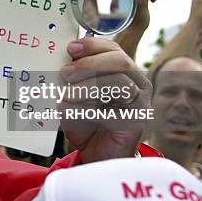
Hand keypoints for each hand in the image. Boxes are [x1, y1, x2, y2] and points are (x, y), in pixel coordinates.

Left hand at [60, 38, 151, 163]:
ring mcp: (140, 101)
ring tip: (68, 95)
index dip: (92, 45)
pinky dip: (94, 109)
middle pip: (120, 60)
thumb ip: (72, 79)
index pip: (112, 48)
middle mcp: (136, 83)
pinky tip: (79, 113)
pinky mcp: (137, 121)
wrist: (97, 155)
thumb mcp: (74, 95)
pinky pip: (118, 109)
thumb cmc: (86, 122)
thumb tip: (62, 65)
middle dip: (89, 64)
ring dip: (89, 87)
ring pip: (120, 82)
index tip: (70, 48)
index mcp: (122, 71)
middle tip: (66, 73)